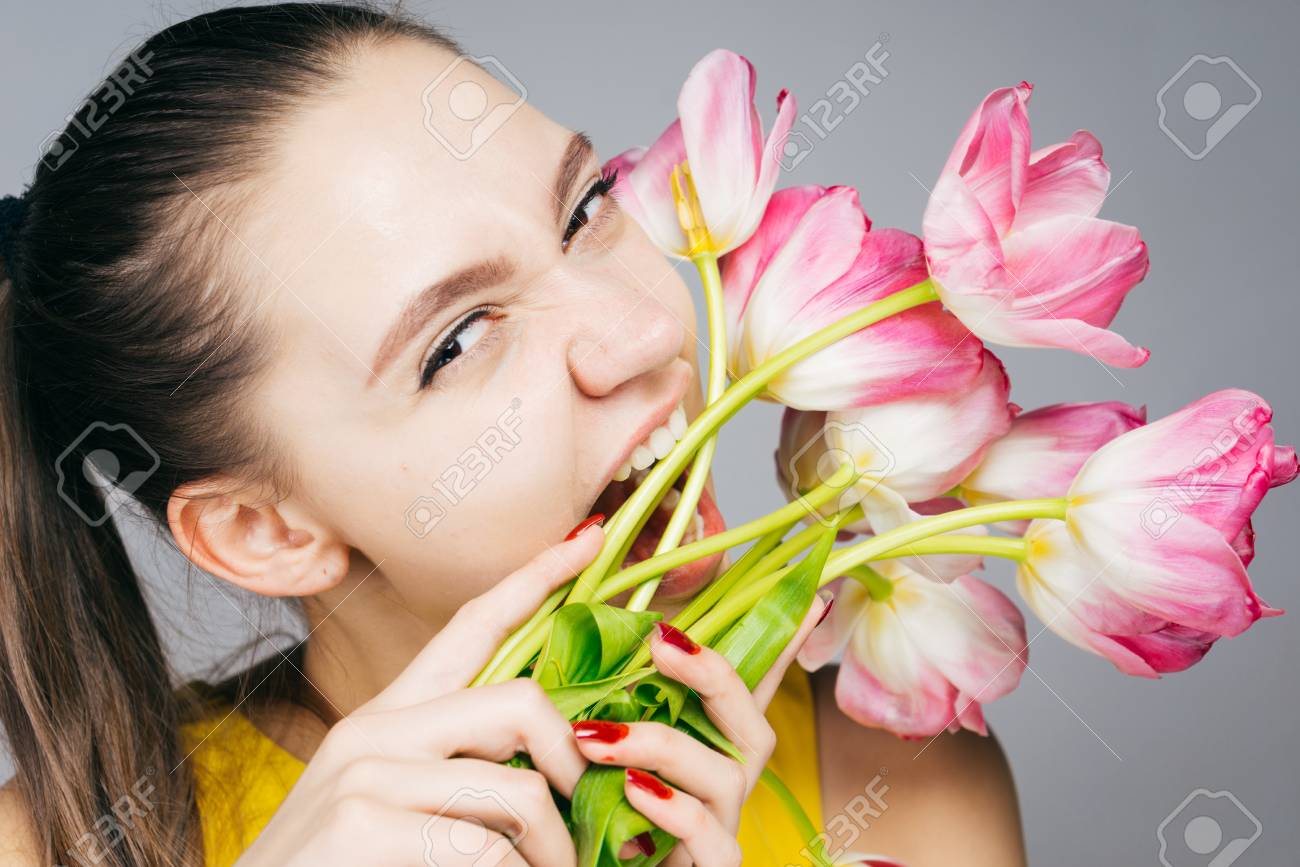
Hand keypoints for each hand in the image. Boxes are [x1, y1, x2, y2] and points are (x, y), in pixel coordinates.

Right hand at [235, 526, 605, 866]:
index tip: (590, 539)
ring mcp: (364, 773)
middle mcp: (373, 728)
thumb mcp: (395, 809)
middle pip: (521, 700)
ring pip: (519, 788)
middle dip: (573, 763)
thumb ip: (458, 774)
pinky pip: (485, 848)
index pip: (471, 625)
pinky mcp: (362, 824)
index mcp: (386, 717)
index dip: (536, 578)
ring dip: (554, 851)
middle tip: (587, 821)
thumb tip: (547, 772)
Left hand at [570, 596, 829, 865]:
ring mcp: (724, 825)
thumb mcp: (609, 746)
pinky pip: (708, 837)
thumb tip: (625, 632)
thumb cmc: (604, 814)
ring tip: (596, 734)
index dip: (784, 644)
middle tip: (656, 643)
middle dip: (710, 674)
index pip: (756, 686)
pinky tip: (631, 789)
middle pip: (751, 720)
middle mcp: (730, 781)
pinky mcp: (712, 866)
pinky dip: (673, 809)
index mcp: (714, 746)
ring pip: (724, 774)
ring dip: (658, 744)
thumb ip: (622, 696)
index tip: (810, 596)